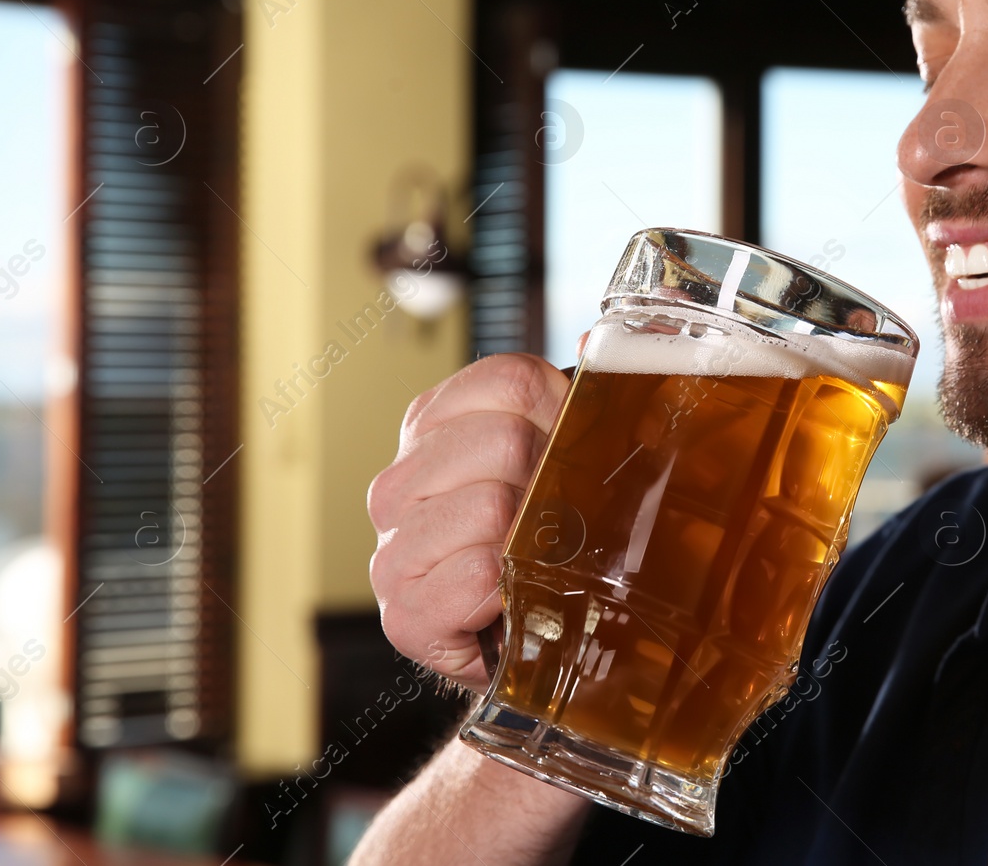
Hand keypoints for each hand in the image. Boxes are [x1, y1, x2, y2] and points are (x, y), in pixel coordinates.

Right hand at [368, 353, 569, 694]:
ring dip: (533, 539)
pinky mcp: (404, 614)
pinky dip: (511, 588)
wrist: (530, 642)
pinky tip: (510, 598)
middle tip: (559, 518)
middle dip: (551, 481)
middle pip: (505, 440)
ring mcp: (392, 548)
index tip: (572, 449)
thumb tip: (595, 346)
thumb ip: (579, 395)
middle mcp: (399, 482)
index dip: (562, 412)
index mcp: (433, 427)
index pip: (509, 380)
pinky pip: (477, 575)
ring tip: (534, 559)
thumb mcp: (561, 457)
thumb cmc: (546, 541)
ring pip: (490, 507)